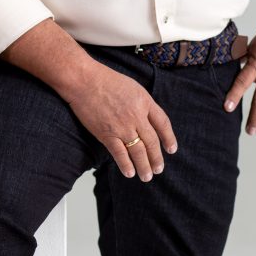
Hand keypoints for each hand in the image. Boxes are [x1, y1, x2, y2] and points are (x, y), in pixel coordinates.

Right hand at [65, 62, 177, 180]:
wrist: (84, 81)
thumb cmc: (105, 79)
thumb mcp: (132, 87)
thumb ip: (141, 103)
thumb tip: (146, 118)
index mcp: (145, 101)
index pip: (163, 123)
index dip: (169, 138)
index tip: (171, 149)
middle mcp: (137, 116)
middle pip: (152, 142)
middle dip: (156, 158)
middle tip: (159, 169)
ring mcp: (122, 127)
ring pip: (138, 152)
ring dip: (144, 166)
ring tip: (146, 176)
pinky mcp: (107, 134)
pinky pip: (120, 154)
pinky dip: (126, 165)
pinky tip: (130, 173)